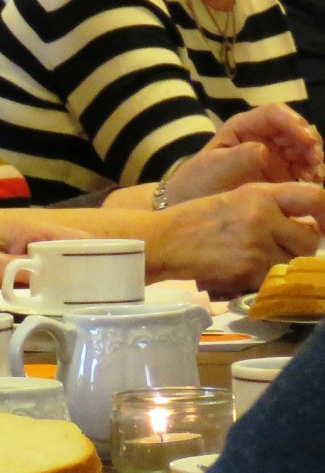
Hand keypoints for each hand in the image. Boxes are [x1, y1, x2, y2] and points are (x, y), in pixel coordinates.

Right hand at [147, 181, 324, 293]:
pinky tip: (244, 270)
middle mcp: (262, 218)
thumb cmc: (195, 219)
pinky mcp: (248, 271)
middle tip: (283, 246)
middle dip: (301, 245)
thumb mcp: (234, 198)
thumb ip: (269, 205)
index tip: (322, 223)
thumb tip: (306, 220)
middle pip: (310, 238)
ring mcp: (256, 246)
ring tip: (259, 258)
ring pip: (293, 261)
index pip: (314, 198)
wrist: (163, 241)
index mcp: (259, 194)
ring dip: (283, 263)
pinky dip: (264, 278)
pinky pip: (273, 278)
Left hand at [169, 104, 324, 201]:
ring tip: (314, 175)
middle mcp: (263, 135)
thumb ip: (237, 158)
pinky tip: (313, 181)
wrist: (194, 205)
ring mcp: (275, 153)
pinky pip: (304, 166)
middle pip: (295, 129)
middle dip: (309, 141)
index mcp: (243, 127)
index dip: (293, 122)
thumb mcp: (212, 169)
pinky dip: (312, 171)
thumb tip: (264, 150)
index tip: (306, 139)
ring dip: (314, 157)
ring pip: (303, 146)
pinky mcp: (283, 171)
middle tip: (315, 159)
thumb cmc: (198, 181)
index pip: (274, 114)